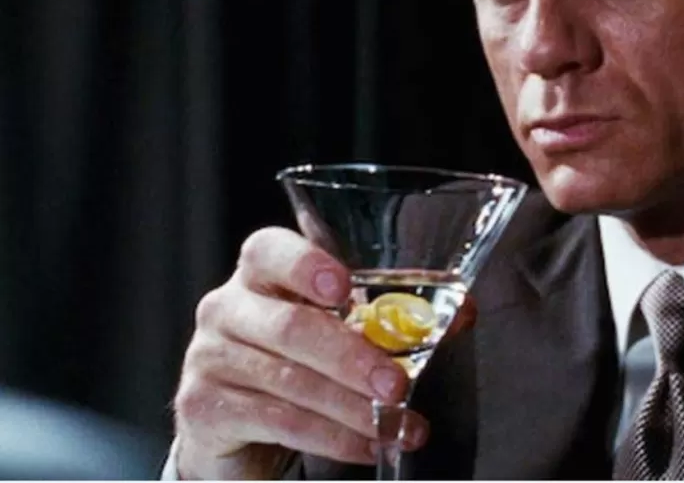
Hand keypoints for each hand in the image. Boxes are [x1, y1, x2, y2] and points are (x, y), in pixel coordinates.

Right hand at [172, 226, 476, 479]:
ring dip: (352, 407)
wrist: (237, 421)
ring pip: (289, 381)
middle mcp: (227, 308)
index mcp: (260, 273)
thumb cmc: (300, 359)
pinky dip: (332, 437)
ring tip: (397, 423)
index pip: (268, 250)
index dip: (306, 266)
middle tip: (398, 383)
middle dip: (352, 357)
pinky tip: (366, 445)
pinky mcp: (206, 408)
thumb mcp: (341, 328)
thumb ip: (394, 315)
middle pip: (290, 326)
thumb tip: (466, 310)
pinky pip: (278, 421)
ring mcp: (209, 358)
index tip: (346, 290)